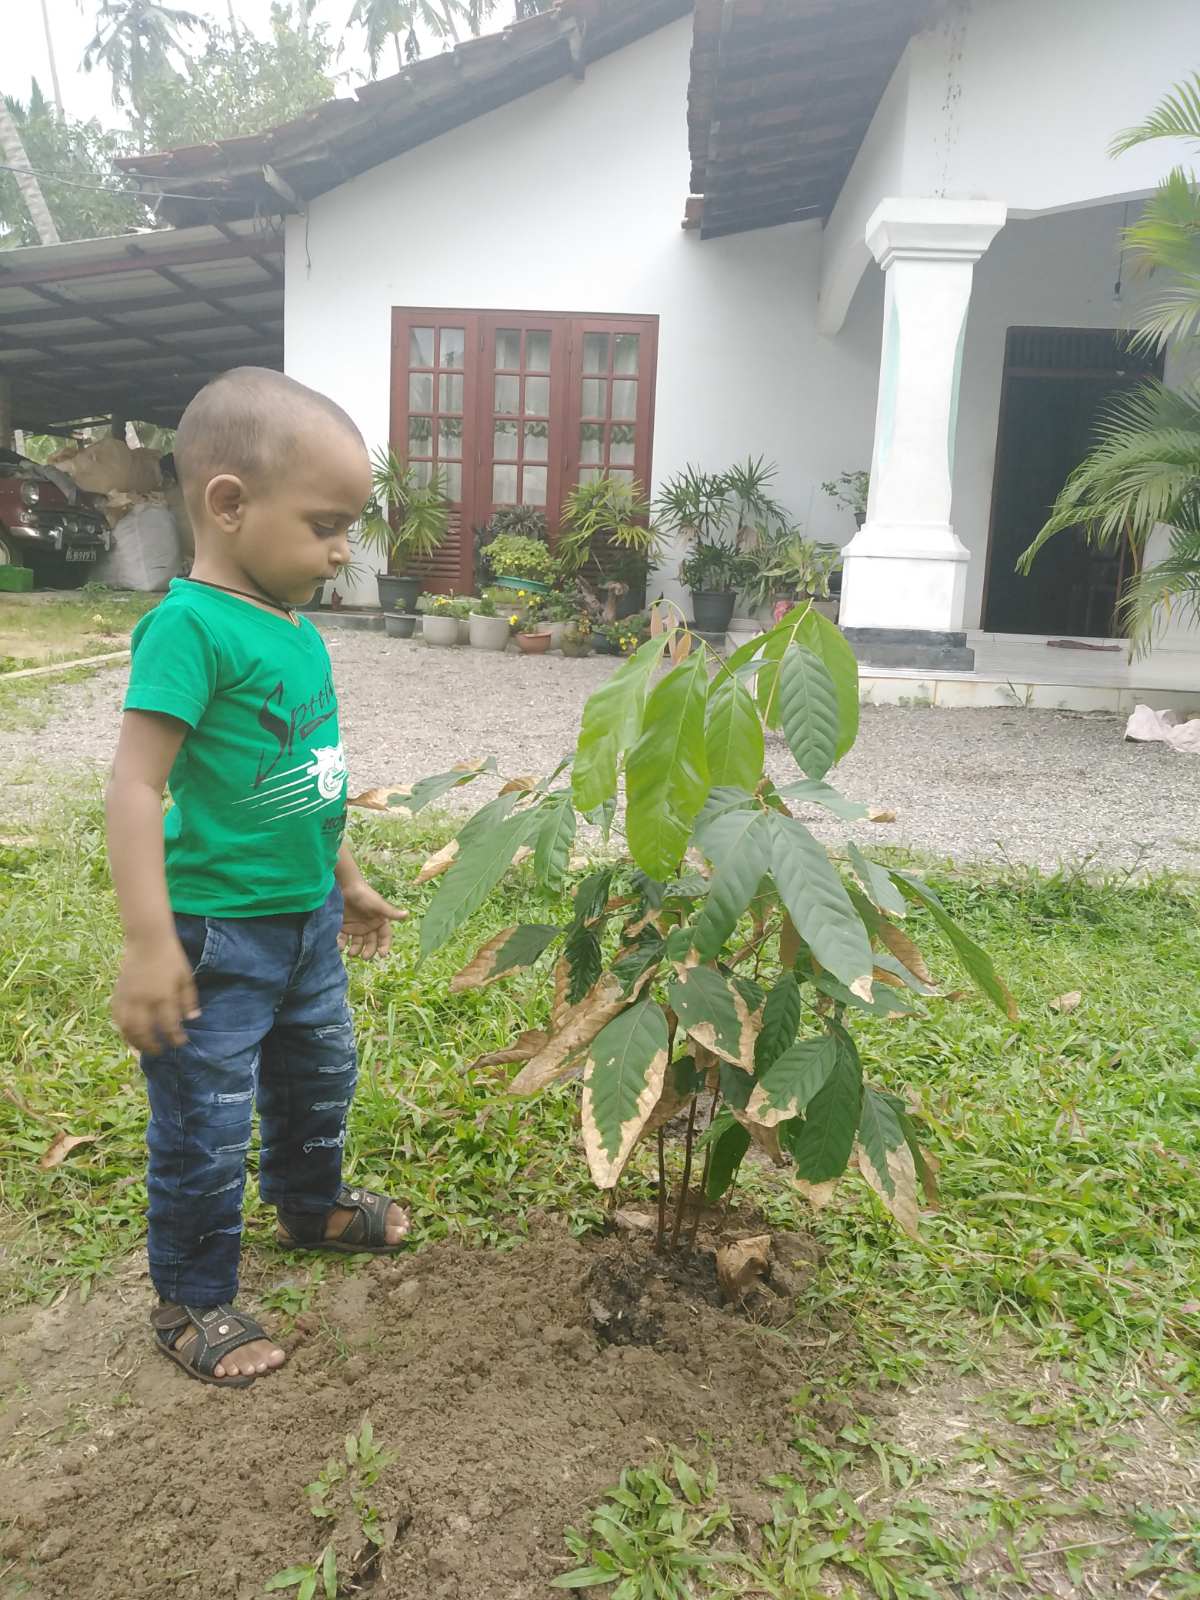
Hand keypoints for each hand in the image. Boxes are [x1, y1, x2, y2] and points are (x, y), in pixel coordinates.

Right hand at [112, 936, 199, 1053]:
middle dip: (153, 1045)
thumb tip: (193, 1019)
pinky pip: (117, 1017)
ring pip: (127, 1028)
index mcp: (164, 996)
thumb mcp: (186, 977)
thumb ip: (189, 999)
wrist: (147, 940)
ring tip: (143, 1048)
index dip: (175, 1037)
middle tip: (160, 1051)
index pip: (169, 1025)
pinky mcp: (118, 993)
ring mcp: (128, 997)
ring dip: (135, 1042)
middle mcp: (144, 1000)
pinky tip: (129, 1034)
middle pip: (145, 1032)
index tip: (181, 1042)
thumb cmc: (171, 957)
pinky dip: (122, 1029)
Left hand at [338, 880, 407, 959]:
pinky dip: (342, 944)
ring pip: (357, 944)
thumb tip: (407, 914)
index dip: (384, 946)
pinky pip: (344, 939)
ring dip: (355, 950)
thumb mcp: (378, 904)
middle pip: (371, 943)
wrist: (345, 886)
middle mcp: (369, 927)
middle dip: (369, 951)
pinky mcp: (344, 927)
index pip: (384, 937)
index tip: (382, 955)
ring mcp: (356, 928)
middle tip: (365, 957)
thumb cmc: (364, 895)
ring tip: (351, 953)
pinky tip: (340, 946)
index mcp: (379, 922)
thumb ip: (390, 912)